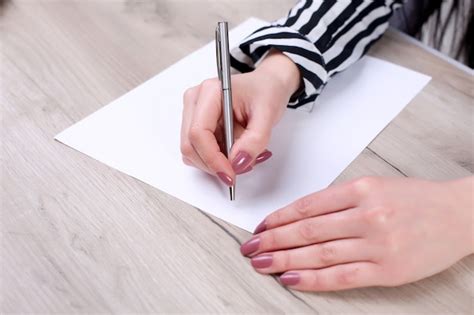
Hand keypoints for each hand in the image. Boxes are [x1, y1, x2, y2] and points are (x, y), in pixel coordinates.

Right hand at [180, 50, 300, 185]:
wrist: (269, 85)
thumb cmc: (267, 91)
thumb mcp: (268, 115)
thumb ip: (255, 140)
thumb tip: (238, 163)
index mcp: (210, 92)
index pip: (198, 133)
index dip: (212, 159)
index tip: (231, 174)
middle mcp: (196, 101)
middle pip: (190, 146)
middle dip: (215, 164)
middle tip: (242, 167)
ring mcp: (193, 114)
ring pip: (193, 152)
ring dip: (217, 162)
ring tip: (245, 154)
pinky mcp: (197, 125)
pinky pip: (200, 152)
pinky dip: (217, 159)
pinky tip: (237, 151)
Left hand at [241, 176, 473, 290]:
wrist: (460, 216)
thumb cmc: (416, 199)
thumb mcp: (375, 186)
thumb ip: (339, 200)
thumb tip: (299, 216)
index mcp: (362, 190)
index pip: (307, 206)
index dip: (278, 218)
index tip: (261, 226)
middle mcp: (367, 216)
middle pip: (307, 230)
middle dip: (272, 240)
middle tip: (249, 247)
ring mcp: (378, 245)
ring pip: (319, 253)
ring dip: (284, 259)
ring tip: (261, 263)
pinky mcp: (388, 271)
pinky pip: (342, 276)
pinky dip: (313, 279)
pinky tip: (291, 279)